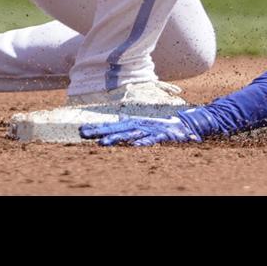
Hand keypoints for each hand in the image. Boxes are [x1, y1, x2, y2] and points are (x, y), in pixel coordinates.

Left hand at [80, 115, 202, 146]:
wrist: (185, 125)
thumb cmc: (162, 127)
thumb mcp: (145, 125)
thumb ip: (131, 123)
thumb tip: (120, 119)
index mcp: (134, 124)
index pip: (112, 126)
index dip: (97, 128)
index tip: (81, 131)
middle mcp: (139, 126)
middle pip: (116, 129)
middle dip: (100, 132)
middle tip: (84, 135)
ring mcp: (150, 131)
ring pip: (130, 135)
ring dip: (116, 138)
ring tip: (103, 143)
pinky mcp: (162, 137)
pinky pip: (152, 140)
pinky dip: (143, 143)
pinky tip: (134, 146)